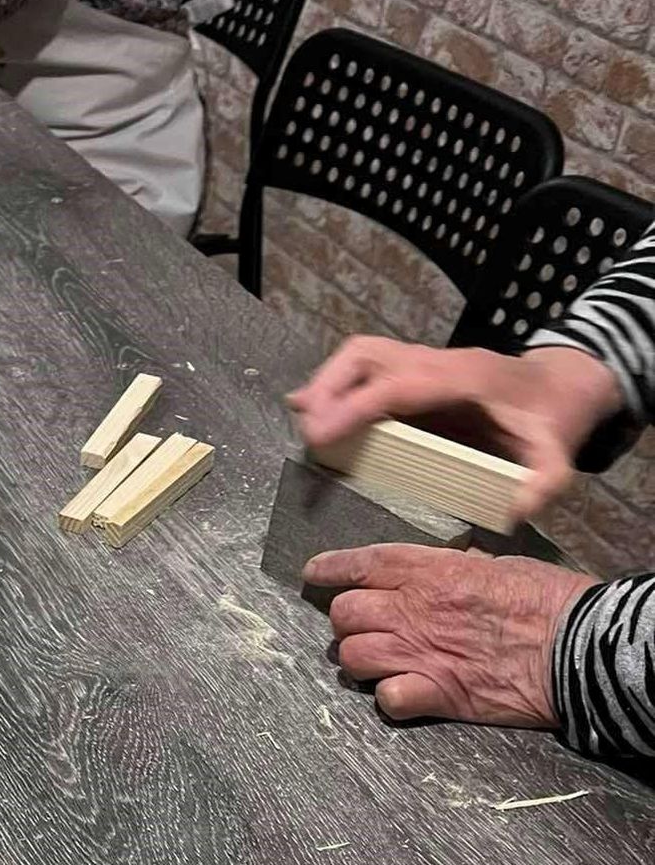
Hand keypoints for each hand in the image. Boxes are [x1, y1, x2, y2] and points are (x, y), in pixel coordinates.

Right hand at [287, 336, 623, 520]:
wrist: (558, 388)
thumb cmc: (551, 422)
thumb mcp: (558, 458)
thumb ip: (542, 484)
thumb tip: (510, 512)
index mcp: (467, 378)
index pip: (398, 386)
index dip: (354, 407)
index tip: (319, 436)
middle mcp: (437, 360)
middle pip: (367, 354)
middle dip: (328, 388)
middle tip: (309, 433)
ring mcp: (422, 359)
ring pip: (360, 353)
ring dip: (326, 382)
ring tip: (306, 421)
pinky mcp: (412, 368)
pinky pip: (364, 364)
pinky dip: (335, 382)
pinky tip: (315, 408)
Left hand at [305, 544, 597, 728]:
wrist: (578, 646)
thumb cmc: (546, 600)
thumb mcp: (494, 565)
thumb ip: (454, 567)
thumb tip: (442, 567)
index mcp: (427, 571)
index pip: (360, 564)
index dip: (331, 568)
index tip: (315, 573)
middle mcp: (413, 610)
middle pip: (344, 614)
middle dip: (346, 621)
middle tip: (361, 627)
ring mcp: (421, 653)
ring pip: (353, 656)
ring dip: (360, 660)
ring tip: (376, 662)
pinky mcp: (440, 693)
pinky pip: (387, 698)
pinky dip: (389, 698)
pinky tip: (402, 693)